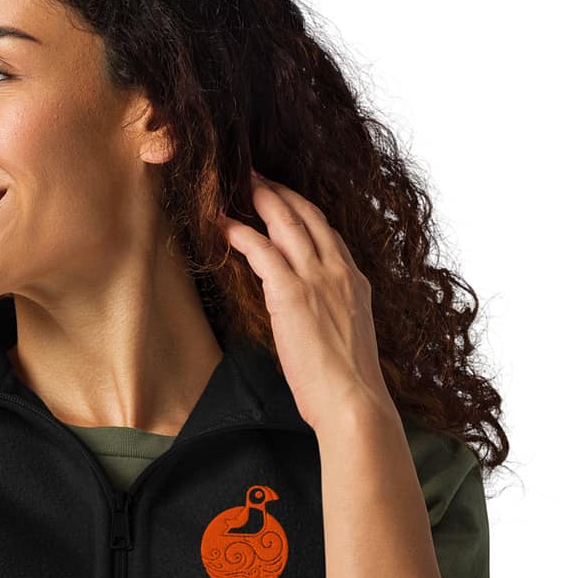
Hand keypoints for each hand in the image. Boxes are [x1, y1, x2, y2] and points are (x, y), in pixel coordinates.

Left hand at [222, 170, 391, 427]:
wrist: (354, 402)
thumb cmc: (348, 386)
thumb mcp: (347, 339)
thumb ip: (332, 317)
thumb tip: (314, 321)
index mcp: (355, 283)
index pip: (329, 234)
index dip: (305, 212)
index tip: (288, 201)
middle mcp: (339, 272)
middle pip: (309, 216)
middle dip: (281, 192)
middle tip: (258, 176)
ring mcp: (317, 279)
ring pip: (286, 222)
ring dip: (260, 199)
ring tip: (239, 184)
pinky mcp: (291, 293)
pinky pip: (261, 250)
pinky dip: (240, 233)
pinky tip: (222, 224)